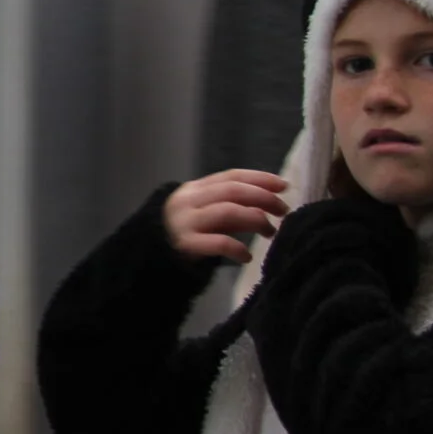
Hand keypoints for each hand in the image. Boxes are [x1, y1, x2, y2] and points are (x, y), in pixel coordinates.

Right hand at [162, 169, 290, 262]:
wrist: (148, 257)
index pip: (231, 176)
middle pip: (232, 191)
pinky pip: (219, 242)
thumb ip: (231, 207)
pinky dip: (238, 248)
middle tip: (283, 210)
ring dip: (256, 219)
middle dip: (263, 198)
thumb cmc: (186, 234)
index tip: (284, 186)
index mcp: (195, 189)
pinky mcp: (185, 244)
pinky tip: (246, 257)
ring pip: (228, 211)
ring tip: (270, 232)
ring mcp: (185, 221)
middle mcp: (189, 201)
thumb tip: (269, 204)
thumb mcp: (206, 214)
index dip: (260, 178)